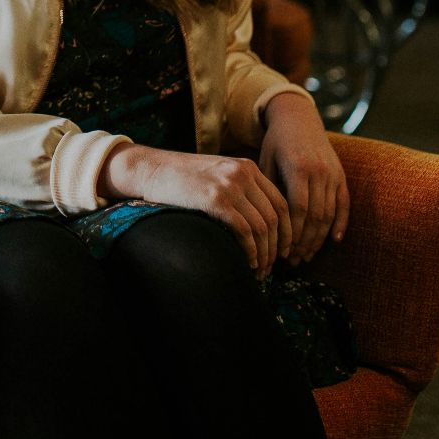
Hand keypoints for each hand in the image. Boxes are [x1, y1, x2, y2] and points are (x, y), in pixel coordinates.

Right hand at [100, 144, 291, 275]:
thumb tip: (261, 226)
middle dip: (277, 247)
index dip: (287, 231)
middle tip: (272, 267)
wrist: (150, 168)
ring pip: (262, 227)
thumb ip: (240, 191)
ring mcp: (229, 185)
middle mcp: (243, 174)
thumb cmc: (181, 178)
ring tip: (259, 271)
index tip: (284, 251)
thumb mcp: (217, 176)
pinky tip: (247, 263)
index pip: (281, 203)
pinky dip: (250, 251)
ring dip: (264, 254)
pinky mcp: (215, 199)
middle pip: (275, 217)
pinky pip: (244, 231)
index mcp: (247, 167)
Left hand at [258, 93, 349, 265]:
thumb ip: (269, 189)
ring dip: (319, 238)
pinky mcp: (341, 176)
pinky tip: (333, 241)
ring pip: (330, 213)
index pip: (298, 208)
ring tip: (307, 256)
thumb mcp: (265, 161)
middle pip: (316, 216)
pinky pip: (345, 204)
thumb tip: (263, 224)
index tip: (282, 251)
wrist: (299, 118)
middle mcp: (320, 172)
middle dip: (305, 242)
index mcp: (298, 168)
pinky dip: (341, 223)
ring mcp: (333, 174)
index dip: (292, 233)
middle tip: (294, 261)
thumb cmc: (276, 142)